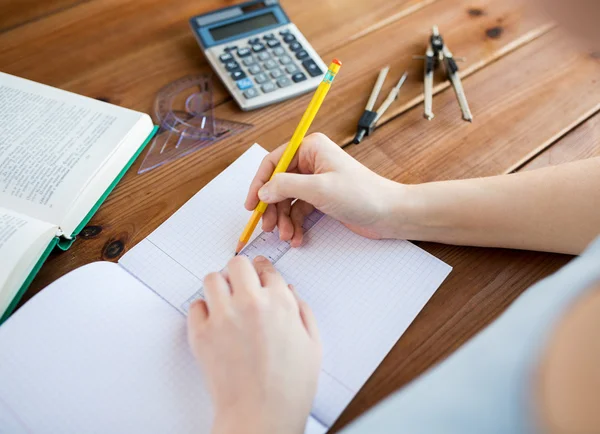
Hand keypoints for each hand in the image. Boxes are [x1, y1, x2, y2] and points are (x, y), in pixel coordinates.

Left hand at [187, 255, 320, 433]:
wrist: (261, 416)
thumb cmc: (289, 388)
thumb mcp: (312, 345)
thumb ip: (302, 312)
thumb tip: (290, 292)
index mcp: (280, 302)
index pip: (266, 269)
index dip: (263, 270)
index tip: (258, 271)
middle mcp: (250, 302)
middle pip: (236, 264)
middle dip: (240, 272)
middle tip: (240, 283)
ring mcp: (223, 316)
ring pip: (212, 279)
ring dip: (219, 286)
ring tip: (224, 301)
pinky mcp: (201, 333)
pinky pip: (194, 306)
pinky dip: (202, 311)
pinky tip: (214, 322)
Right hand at [245, 133, 405, 244]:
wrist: (389, 213)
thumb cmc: (362, 194)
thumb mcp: (319, 189)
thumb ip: (285, 187)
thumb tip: (262, 192)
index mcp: (310, 148)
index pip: (273, 163)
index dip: (259, 185)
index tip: (252, 205)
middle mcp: (311, 161)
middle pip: (278, 184)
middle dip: (272, 208)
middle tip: (268, 227)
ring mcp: (316, 180)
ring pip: (287, 200)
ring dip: (284, 220)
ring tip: (287, 236)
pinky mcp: (322, 198)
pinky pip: (299, 210)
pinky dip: (296, 224)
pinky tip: (297, 237)